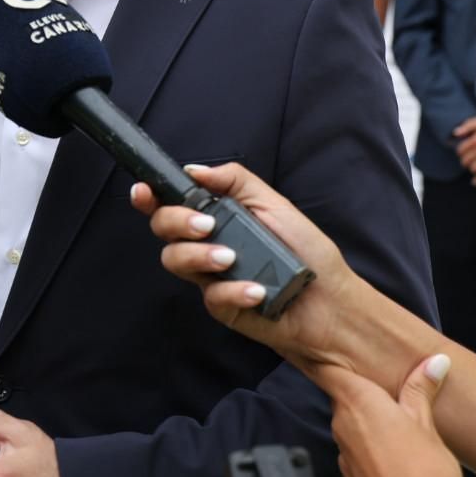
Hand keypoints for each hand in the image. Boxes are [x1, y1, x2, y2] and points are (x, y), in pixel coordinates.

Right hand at [131, 163, 357, 378]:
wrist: (330, 301)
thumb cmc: (306, 250)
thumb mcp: (274, 203)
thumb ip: (234, 180)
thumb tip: (194, 169)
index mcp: (216, 215)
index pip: (172, 202)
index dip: (150, 195)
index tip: (144, 190)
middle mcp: (207, 243)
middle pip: (163, 229)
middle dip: (176, 222)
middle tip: (206, 225)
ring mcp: (210, 276)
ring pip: (175, 261)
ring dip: (198, 255)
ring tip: (231, 259)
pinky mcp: (221, 307)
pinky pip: (210, 296)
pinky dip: (232, 290)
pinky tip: (256, 290)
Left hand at [323, 356, 469, 476]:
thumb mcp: (427, 426)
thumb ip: (422, 392)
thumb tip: (432, 363)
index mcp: (359, 403)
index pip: (328, 371)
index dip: (326, 359)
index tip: (326, 351)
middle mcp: (343, 428)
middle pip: (343, 401)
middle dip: (362, 396)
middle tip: (387, 393)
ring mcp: (344, 458)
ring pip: (351, 431)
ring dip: (368, 428)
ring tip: (398, 431)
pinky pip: (356, 459)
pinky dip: (370, 456)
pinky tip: (392, 462)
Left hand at [452, 116, 475, 184]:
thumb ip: (467, 126)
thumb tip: (455, 133)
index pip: (461, 150)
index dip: (460, 152)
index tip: (463, 153)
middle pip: (466, 161)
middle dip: (465, 162)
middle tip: (467, 162)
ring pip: (474, 169)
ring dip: (472, 169)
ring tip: (474, 168)